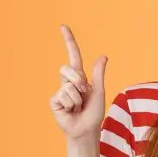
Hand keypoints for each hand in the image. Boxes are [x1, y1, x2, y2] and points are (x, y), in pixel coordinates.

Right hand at [49, 25, 107, 140]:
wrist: (86, 130)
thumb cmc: (93, 113)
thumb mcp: (99, 91)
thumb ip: (98, 74)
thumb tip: (103, 56)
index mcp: (79, 77)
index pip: (73, 55)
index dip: (69, 41)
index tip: (63, 26)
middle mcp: (68, 82)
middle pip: (67, 68)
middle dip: (78, 81)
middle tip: (84, 94)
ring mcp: (60, 92)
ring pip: (68, 86)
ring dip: (77, 98)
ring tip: (78, 107)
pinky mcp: (54, 102)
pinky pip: (63, 95)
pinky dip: (70, 104)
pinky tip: (70, 111)